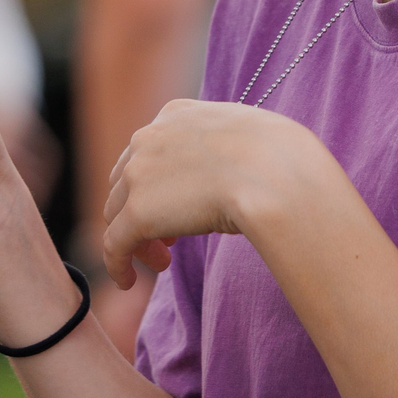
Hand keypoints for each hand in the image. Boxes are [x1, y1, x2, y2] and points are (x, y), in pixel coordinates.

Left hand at [100, 98, 328, 287]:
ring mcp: (139, 175)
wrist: (279, 174)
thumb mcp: (249, 136)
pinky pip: (114, 243)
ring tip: (162, 263)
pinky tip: (128, 282)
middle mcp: (147, 139)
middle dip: (143, 210)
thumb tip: (236, 168)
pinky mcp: (138, 213)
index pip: (149, 151)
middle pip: (127, 182)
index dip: (157, 182)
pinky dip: (117, 263)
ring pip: (118, 214)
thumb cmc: (283, 159)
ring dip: (137, 239)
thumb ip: (226, 147)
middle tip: (169, 240)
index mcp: (175, 115)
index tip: (176, 205)